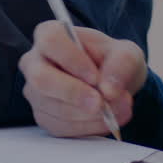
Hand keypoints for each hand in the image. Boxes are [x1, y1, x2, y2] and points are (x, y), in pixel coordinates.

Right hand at [19, 21, 147, 137]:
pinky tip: (107, 120)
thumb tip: (108, 90)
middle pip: (41, 79)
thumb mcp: (127, 54)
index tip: (96, 77)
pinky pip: (60, 127)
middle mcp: (35, 62)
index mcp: (49, 34)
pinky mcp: (44, 116)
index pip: (51, 42)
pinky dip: (88, 127)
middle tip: (101, 103)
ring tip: (120, 109)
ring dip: (89, 114)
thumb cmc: (113, 61)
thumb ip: (122, 65)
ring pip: (53, 107)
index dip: (72, 60)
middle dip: (74, 94)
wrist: (113, 84)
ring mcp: (36, 92)